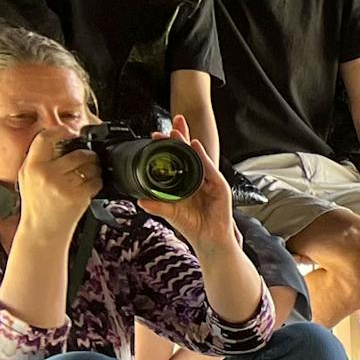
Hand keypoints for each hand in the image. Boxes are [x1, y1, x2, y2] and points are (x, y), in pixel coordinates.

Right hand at [15, 126, 101, 231]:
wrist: (42, 229)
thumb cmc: (36, 204)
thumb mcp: (27, 177)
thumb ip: (39, 159)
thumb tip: (58, 139)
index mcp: (32, 166)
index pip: (45, 138)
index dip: (60, 131)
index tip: (69, 131)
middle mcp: (46, 174)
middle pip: (78, 153)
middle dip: (87, 156)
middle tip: (86, 160)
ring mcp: (63, 185)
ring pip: (90, 166)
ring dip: (94, 169)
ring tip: (86, 175)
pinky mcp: (78, 195)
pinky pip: (96, 181)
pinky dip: (96, 182)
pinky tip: (88, 187)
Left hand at [133, 120, 238, 248]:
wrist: (209, 239)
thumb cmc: (194, 225)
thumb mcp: (171, 213)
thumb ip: (157, 206)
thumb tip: (139, 201)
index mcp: (188, 181)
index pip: (178, 158)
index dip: (169, 146)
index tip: (156, 135)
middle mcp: (200, 178)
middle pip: (190, 152)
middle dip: (182, 135)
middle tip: (174, 121)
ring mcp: (211, 181)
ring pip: (199, 157)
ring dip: (189, 142)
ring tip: (179, 131)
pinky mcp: (220, 187)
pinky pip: (210, 169)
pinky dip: (203, 158)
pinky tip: (195, 147)